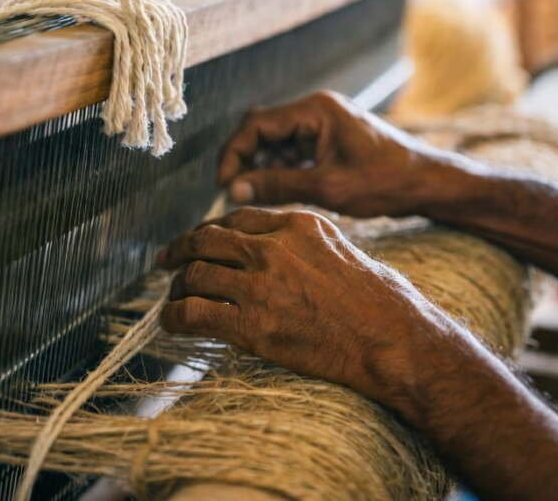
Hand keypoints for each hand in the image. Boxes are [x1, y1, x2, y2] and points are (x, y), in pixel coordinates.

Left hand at [157, 207, 456, 417]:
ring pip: (196, 275)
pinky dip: (175, 317)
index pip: (235, 219)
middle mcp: (272, 248)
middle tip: (166, 261)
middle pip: (206, 240)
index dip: (208, 230)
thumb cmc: (377, 298)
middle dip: (180, 250)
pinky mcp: (253, 325)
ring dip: (178, 287)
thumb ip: (297, 242)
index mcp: (295, 223)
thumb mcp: (337, 247)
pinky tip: (171, 322)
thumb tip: (265, 249)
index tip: (196, 241)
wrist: (390, 338)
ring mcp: (261, 286)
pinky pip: (196, 314)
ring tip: (173, 298)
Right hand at [218, 91, 461, 217]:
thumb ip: (278, 186)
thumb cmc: (386, 182)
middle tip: (232, 191)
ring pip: (276, 142)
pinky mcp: (330, 140)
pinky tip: (275, 192)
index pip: (257, 123)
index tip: (223, 183)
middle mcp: (317, 110)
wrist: (428, 184)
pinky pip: (293, 150)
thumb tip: (233, 189)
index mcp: (316, 110)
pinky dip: (280, 170)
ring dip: (261, 167)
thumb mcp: (328, 187)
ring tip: (252, 196)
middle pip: (263, 129)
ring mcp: (324, 124)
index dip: (234, 152)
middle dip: (244, 160)